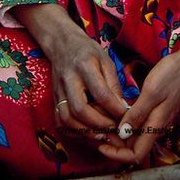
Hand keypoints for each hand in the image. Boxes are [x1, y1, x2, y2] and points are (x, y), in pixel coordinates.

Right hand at [13, 4, 126, 146]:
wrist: (62, 45)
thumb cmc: (88, 52)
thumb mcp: (105, 60)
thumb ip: (113, 84)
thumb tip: (122, 109)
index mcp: (85, 66)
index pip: (100, 93)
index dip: (114, 109)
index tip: (125, 116)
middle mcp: (69, 79)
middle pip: (80, 109)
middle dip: (99, 124)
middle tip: (114, 130)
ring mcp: (59, 91)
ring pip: (67, 119)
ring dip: (86, 131)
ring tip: (102, 134)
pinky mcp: (53, 99)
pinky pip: (60, 121)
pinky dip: (74, 131)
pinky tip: (87, 132)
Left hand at [98, 28, 179, 164]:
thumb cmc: (171, 75)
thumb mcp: (152, 92)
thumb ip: (137, 114)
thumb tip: (122, 134)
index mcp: (156, 126)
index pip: (136, 155)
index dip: (118, 155)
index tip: (101, 145)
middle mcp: (155, 127)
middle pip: (133, 147)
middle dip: (114, 144)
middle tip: (97, 130)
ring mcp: (155, 119)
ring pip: (134, 135)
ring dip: (118, 133)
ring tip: (101, 120)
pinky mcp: (154, 110)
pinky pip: (138, 123)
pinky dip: (125, 121)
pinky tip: (115, 111)